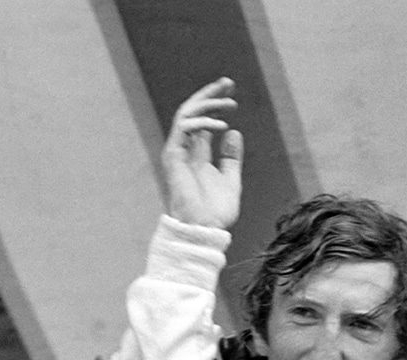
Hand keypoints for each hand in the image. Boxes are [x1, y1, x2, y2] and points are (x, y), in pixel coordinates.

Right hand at [161, 76, 243, 228]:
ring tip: (229, 102)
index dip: (215, 104)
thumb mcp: (231, 178)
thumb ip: (231, 157)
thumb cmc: (216, 211)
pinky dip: (201, 123)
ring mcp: (178, 152)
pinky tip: (221, 125)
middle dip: (209, 95)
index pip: (203, 121)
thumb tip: (233, 132)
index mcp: (199, 154)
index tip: (231, 92)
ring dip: (207, 104)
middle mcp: (186, 149)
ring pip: (186, 115)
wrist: (205, 228)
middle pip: (193, 112)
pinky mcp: (173, 156)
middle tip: (228, 82)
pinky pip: (183, 130)